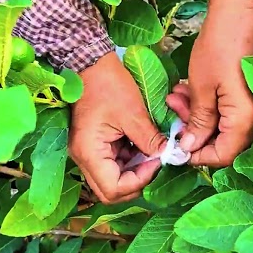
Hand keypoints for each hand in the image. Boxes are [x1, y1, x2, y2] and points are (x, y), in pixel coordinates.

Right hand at [70, 53, 168, 203]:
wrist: (89, 62)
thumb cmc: (108, 85)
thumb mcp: (133, 113)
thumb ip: (150, 140)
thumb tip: (168, 156)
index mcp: (89, 153)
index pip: (113, 190)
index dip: (138, 182)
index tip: (156, 162)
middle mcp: (84, 157)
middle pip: (110, 190)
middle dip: (136, 181)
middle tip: (155, 163)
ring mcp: (88, 151)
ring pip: (113, 177)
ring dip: (134, 169)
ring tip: (152, 150)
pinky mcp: (94, 143)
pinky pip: (113, 162)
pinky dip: (130, 158)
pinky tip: (142, 143)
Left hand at [166, 0, 252, 166]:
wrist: (237, 12)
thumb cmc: (219, 48)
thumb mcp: (201, 88)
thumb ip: (198, 122)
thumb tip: (189, 149)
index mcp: (243, 120)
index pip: (223, 156)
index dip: (197, 156)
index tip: (175, 146)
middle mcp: (251, 117)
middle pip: (221, 142)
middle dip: (191, 131)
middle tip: (171, 113)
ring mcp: (247, 104)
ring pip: (218, 125)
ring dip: (193, 115)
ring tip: (174, 97)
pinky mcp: (241, 93)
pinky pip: (221, 109)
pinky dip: (202, 104)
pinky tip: (184, 89)